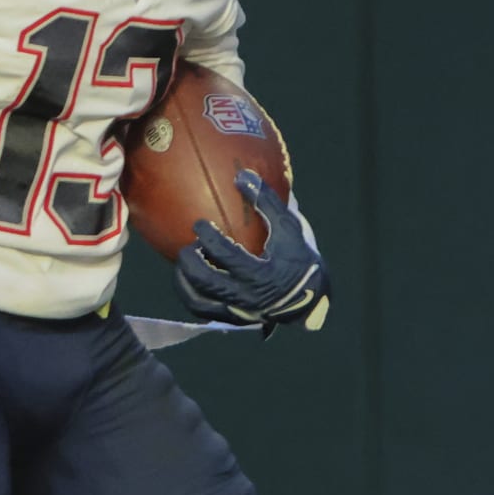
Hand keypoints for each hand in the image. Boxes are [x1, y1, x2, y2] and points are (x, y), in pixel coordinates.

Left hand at [175, 170, 330, 330]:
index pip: (227, 256)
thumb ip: (267, 202)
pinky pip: (202, 311)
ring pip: (199, 301)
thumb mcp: (289, 228)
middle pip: (206, 281)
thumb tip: (242, 175)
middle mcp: (248, 297)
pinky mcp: (233, 319)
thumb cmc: (299, 256)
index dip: (209, 239)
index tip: (199, 224)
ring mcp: (239, 311)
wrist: (311, 297)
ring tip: (182, 262)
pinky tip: (184, 279)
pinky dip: (189, 295)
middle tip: (188, 245)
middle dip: (190, 261)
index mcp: (262, 274)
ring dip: (184, 281)